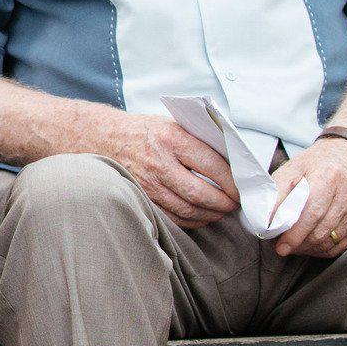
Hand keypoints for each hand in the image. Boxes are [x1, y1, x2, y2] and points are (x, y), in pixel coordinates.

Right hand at [102, 113, 239, 228]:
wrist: (103, 138)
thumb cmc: (145, 131)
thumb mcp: (172, 124)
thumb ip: (199, 140)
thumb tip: (233, 162)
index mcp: (171, 138)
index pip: (212, 165)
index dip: (232, 182)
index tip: (243, 188)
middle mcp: (158, 162)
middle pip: (200, 193)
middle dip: (224, 203)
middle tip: (235, 204)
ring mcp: (147, 184)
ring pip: (187, 210)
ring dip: (210, 215)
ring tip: (221, 211)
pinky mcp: (141, 198)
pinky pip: (171, 218)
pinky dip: (191, 221)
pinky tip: (201, 215)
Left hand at [270, 138, 346, 257]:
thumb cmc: (315, 163)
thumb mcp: (292, 170)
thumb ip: (278, 193)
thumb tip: (266, 219)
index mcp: (328, 177)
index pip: (312, 213)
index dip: (295, 234)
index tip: (281, 247)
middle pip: (322, 230)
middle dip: (300, 244)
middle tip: (283, 247)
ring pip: (332, 240)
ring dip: (310, 249)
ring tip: (295, 246)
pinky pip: (344, 243)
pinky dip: (325, 249)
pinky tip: (311, 246)